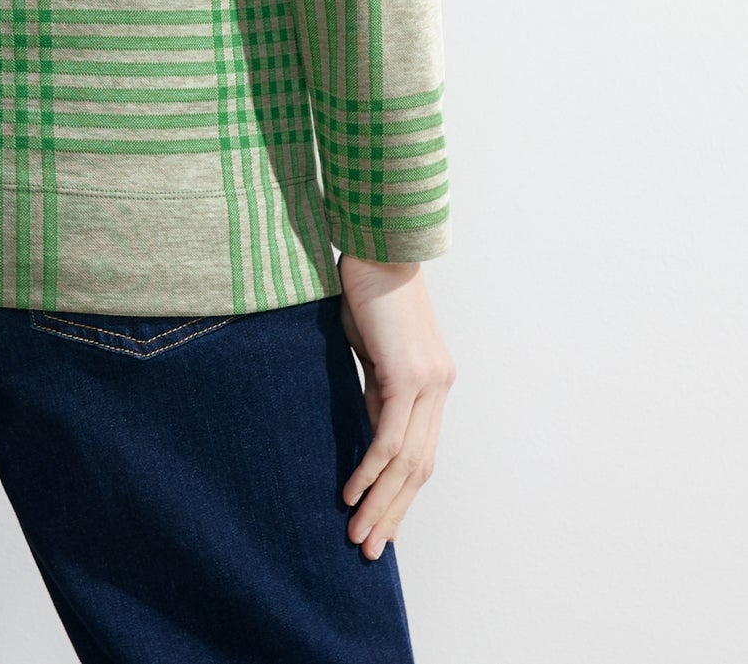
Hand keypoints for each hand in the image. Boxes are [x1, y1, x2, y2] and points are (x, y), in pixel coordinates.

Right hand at [335, 253, 454, 559]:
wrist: (375, 241)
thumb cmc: (366, 285)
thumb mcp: (370, 345)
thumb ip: (374, 384)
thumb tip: (364, 421)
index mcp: (432, 382)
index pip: (420, 453)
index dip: (401, 494)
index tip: (380, 524)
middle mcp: (438, 387)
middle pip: (420, 468)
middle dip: (393, 512)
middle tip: (369, 548)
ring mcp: (427, 382)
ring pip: (407, 461)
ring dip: (380, 503)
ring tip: (357, 534)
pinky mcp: (406, 374)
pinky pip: (388, 436)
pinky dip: (370, 470)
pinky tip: (351, 493)